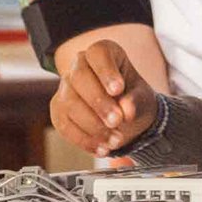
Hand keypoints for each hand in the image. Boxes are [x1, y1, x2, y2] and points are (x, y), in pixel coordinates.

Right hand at [49, 39, 155, 157]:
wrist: (126, 118)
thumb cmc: (133, 99)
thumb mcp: (143, 98)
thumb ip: (136, 101)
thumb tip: (127, 110)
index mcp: (102, 53)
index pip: (98, 54)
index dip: (106, 72)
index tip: (118, 89)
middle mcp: (80, 66)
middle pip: (80, 78)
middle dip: (98, 103)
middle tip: (117, 121)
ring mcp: (65, 88)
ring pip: (69, 103)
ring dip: (92, 125)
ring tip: (114, 139)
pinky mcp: (58, 110)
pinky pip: (64, 125)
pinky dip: (84, 139)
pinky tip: (101, 148)